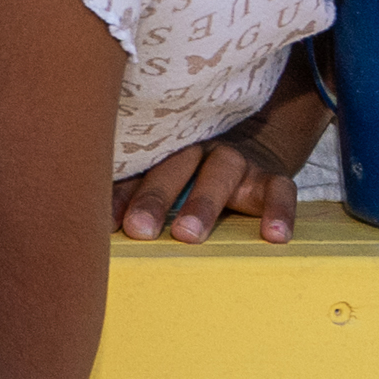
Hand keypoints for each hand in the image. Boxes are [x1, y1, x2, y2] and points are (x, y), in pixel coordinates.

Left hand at [117, 82, 327, 245]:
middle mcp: (200, 150)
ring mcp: (237, 161)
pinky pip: (281, 190)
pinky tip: (274, 236)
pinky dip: (279, 211)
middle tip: (138, 229)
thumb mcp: (171, 177)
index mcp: (166, 150)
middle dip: (155, 198)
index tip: (104, 225)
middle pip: (175, 168)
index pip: (139, 171)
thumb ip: (141, 196)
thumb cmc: (198, 174)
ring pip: (220, 174)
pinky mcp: (273, 176)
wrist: (259, 142)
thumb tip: (97, 236)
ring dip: (203, 204)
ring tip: (187, 235)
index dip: (120, 195)